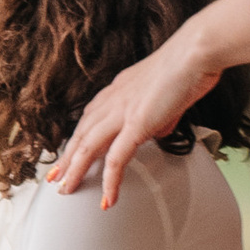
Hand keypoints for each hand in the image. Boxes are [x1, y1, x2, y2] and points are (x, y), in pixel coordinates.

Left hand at [42, 27, 208, 208]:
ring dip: (76, 170)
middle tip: (54, 177)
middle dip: (66, 158)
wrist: (196, 52)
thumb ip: (157, 115)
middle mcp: (113, 100)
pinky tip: (108, 198)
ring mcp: (122, 112)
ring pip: (88, 147)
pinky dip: (110, 181)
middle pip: (81, 134)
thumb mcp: (165, 95)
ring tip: (67, 189)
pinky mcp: (137, 124)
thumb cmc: (188, 67)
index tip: (68, 152)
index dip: (77, 137)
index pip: (89, 118)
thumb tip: (156, 130)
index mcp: (118, 90)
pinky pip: (117, 159)